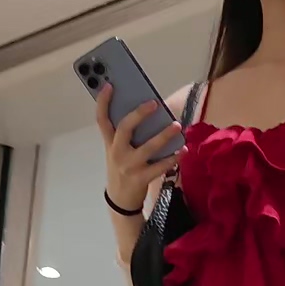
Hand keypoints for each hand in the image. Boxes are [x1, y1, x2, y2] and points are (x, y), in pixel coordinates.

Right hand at [95, 84, 180, 214]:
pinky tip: (183, 150)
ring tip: (177, 126)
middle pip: (125, 128)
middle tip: (155, 103)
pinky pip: (160, 166)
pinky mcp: (141, 178)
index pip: (101, 119)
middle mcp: (117, 152)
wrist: (120, 200)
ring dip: (164, 136)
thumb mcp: (117, 152)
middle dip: (139, 114)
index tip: (109, 85)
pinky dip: (173, 158)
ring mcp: (129, 166)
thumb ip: (125, 136)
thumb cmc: (122, 169)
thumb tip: (145, 114)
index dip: (103, 102)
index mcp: (109, 143)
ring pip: (148, 147)